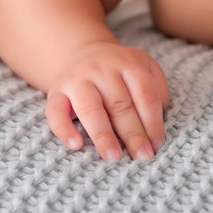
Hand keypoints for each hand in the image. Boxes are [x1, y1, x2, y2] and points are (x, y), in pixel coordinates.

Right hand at [45, 41, 169, 161]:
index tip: (156, 146)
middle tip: (142, 157)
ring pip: (91, 109)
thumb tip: (157, 124)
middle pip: (120, 104)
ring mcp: (77, 79)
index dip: (153, 122)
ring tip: (114, 158)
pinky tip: (76, 146)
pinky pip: (55, 112)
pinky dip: (64, 130)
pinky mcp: (55, 92)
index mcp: (128, 63)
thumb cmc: (119, 72)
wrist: (82, 54)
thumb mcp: (143, 68)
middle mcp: (101, 69)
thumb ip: (156, 89)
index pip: (145, 95)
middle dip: (133, 134)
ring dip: (103, 135)